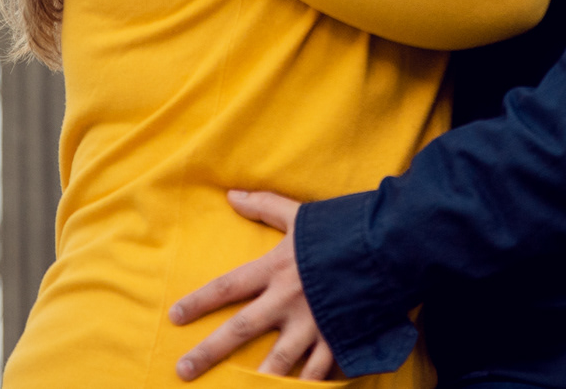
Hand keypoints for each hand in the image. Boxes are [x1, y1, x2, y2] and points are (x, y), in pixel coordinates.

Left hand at [169, 191, 340, 380]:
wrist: (390, 246)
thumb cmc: (343, 229)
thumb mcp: (301, 215)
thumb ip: (265, 206)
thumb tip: (231, 195)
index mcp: (276, 269)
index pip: (227, 287)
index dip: (199, 301)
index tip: (175, 315)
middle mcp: (288, 301)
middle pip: (240, 330)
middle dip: (208, 352)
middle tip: (183, 371)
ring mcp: (313, 325)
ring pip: (277, 363)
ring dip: (256, 382)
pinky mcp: (338, 340)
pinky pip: (318, 372)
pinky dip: (307, 385)